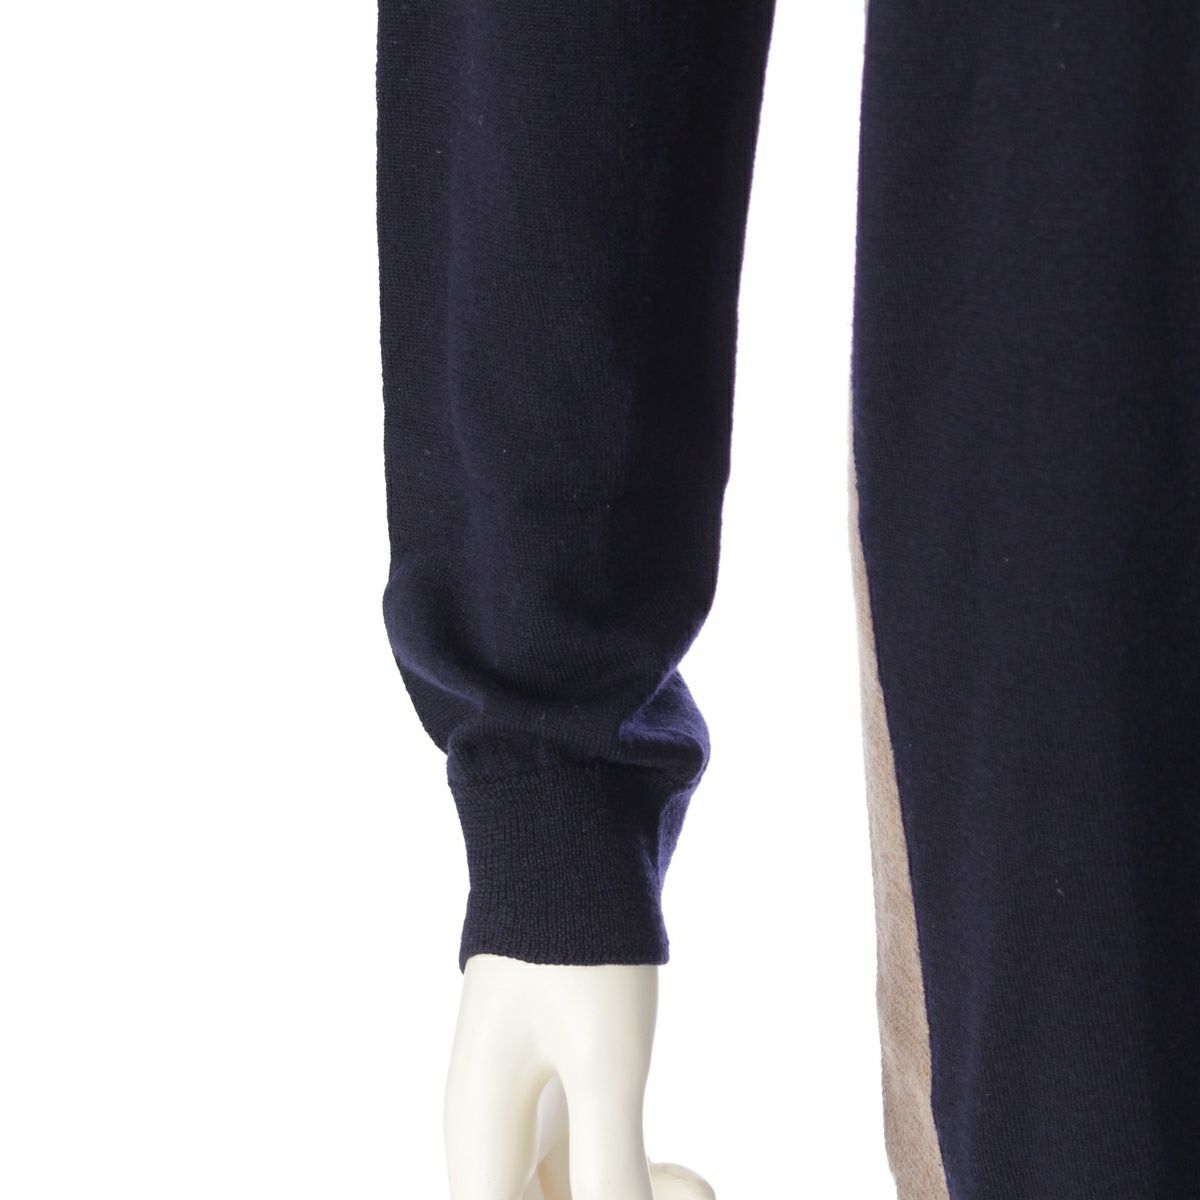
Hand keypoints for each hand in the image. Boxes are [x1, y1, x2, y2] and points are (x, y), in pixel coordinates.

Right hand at [444, 954, 713, 1199]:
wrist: (576, 849)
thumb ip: (610, 1172)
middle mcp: (494, 1130)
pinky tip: (690, 1184)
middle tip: (687, 1195)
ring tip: (700, 1192)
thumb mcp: (604, 1065)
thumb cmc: (579, 950)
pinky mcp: (564, 1087)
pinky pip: (592, 1162)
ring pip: (570, 1196)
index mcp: (481, 1132)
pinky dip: (636, 1180)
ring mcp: (529, 1109)